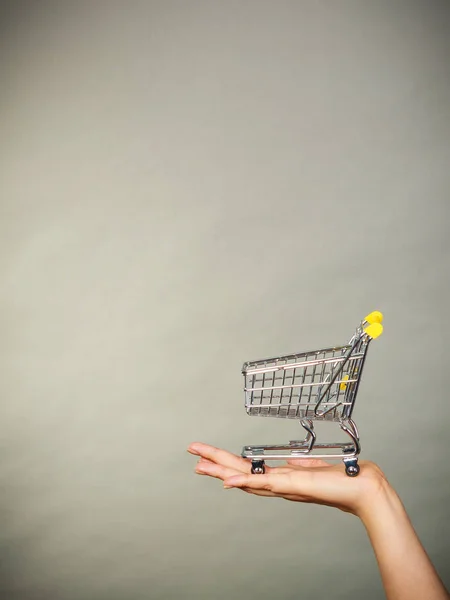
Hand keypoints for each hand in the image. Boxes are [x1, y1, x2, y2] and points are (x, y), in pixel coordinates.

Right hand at [187, 442, 388, 518]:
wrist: (363, 490)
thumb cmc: (344, 480)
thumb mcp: (317, 468)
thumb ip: (303, 466)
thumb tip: (291, 461)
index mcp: (282, 478)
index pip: (248, 471)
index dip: (227, 465)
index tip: (210, 459)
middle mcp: (278, 484)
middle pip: (239, 473)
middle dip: (214, 463)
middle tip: (192, 455)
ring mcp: (283, 486)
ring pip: (244, 478)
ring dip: (220, 470)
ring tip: (199, 464)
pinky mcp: (292, 486)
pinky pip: (263, 483)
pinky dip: (243, 483)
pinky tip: (226, 482)